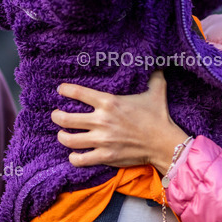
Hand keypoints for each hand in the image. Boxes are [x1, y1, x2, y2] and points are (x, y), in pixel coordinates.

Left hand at [52, 71, 188, 174]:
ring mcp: (102, 140)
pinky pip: (80, 159)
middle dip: (56, 116)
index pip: (77, 92)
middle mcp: (102, 121)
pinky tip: (75, 154)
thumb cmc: (158, 116)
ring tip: (62, 134)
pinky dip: (74, 157)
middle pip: (65, 118)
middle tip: (56, 115)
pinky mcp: (105, 156)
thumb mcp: (156, 90)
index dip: (65, 90)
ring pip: (68, 139)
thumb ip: (153, 75)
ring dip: (62, 136)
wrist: (164, 143)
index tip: (61, 90)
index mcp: (109, 102)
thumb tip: (157, 62)